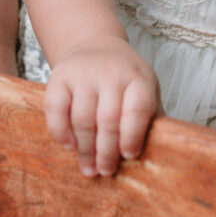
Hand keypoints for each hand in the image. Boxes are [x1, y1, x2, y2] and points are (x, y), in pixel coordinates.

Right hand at [44, 37, 160, 176]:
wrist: (95, 45)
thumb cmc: (125, 77)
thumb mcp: (146, 88)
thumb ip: (151, 116)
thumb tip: (160, 152)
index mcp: (138, 78)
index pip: (137, 108)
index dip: (133, 135)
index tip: (129, 155)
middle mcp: (111, 73)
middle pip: (108, 119)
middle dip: (107, 151)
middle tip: (105, 171)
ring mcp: (84, 73)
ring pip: (82, 118)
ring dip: (85, 149)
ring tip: (89, 168)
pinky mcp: (59, 76)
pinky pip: (55, 109)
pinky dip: (61, 132)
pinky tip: (70, 146)